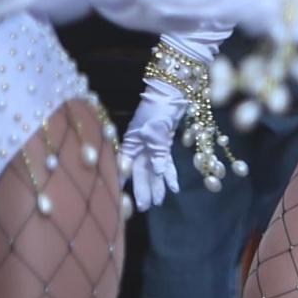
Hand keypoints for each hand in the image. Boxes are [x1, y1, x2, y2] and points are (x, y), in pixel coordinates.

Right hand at [121, 82, 186, 212]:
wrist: (172, 91)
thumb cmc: (158, 107)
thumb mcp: (156, 129)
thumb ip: (158, 151)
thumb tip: (159, 172)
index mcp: (130, 142)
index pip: (125, 166)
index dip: (124, 182)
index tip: (123, 199)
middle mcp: (138, 146)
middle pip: (140, 171)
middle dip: (143, 188)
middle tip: (144, 206)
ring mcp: (151, 145)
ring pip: (153, 169)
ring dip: (157, 185)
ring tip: (159, 202)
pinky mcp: (163, 144)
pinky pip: (166, 162)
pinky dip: (170, 174)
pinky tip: (174, 187)